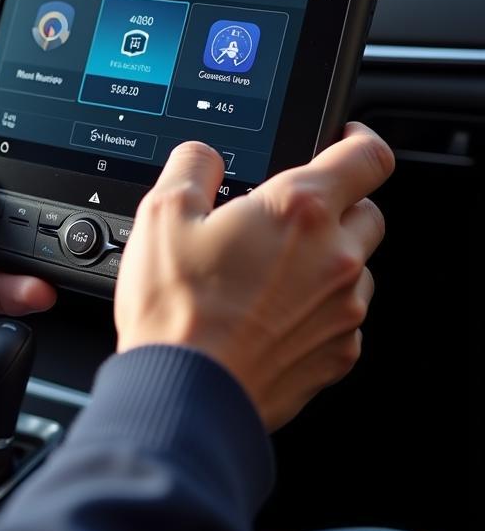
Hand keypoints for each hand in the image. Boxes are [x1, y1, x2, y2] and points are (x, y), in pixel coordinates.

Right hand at [114, 124, 393, 429]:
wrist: (186, 392)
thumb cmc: (175, 308)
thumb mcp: (162, 215)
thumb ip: (190, 167)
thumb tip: (202, 155)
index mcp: (297, 210)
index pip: (367, 156)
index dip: (357, 139)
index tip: (343, 140)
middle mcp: (334, 256)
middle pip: (369, 211)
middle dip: (338, 204)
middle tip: (288, 217)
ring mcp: (342, 309)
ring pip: (358, 266)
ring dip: (327, 259)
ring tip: (271, 273)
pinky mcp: (338, 354)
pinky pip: (343, 317)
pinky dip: (318, 309)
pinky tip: (271, 315)